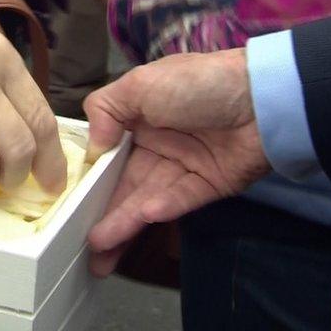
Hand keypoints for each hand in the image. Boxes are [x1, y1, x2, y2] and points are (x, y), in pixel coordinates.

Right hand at [82, 49, 270, 276]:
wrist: (264, 94)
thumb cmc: (197, 82)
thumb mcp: (141, 82)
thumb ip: (106, 108)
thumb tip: (91, 145)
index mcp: (138, 118)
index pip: (106, 154)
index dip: (88, 178)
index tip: (65, 201)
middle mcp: (156, 145)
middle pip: (122, 185)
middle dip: (101, 214)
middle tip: (79, 245)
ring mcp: (182, 167)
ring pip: (145, 199)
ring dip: (124, 221)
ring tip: (100, 249)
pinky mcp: (208, 186)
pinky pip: (179, 200)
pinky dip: (161, 208)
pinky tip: (144, 217)